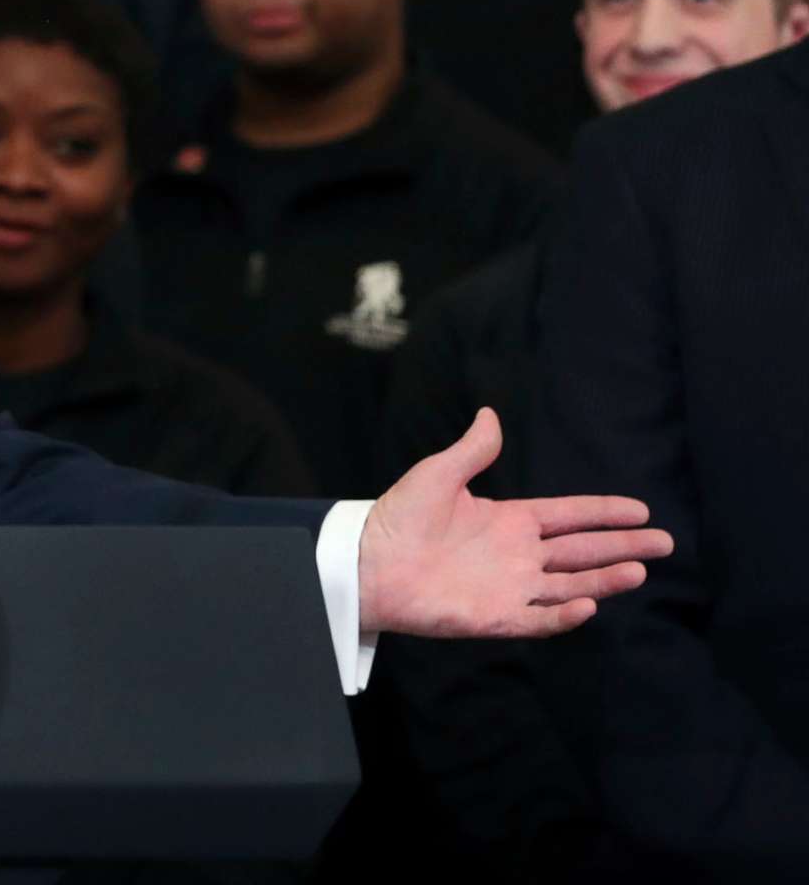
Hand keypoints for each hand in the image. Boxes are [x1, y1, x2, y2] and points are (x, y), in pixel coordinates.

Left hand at [360, 407, 671, 638]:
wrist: (368, 562)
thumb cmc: (398, 517)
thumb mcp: (438, 475)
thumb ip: (472, 451)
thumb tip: (490, 415)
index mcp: (509, 520)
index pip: (568, 516)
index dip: (603, 512)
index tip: (641, 510)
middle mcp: (517, 555)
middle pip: (582, 551)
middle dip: (623, 546)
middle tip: (665, 543)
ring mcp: (510, 587)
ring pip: (570, 584)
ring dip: (604, 579)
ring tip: (640, 570)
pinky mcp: (496, 616)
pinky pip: (539, 618)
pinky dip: (564, 614)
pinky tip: (590, 604)